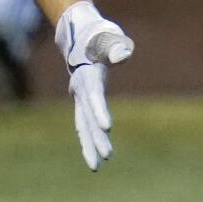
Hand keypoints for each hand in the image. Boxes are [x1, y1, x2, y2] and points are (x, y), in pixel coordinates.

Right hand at [54, 1, 133, 171]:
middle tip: (105, 158)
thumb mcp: (109, 36)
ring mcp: (79, 96)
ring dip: (89, 144)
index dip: (100, 111)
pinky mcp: (82, 101)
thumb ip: (116, 47)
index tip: (107, 128)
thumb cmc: (99, 35)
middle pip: (87, 117)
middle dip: (95, 138)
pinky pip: (84, 123)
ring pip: (83, 125)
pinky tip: (94, 155)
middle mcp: (80, 89)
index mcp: (88, 74)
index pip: (94, 96)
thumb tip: (123, 55)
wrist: (79, 35)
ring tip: (96, 166)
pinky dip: (88, 138)